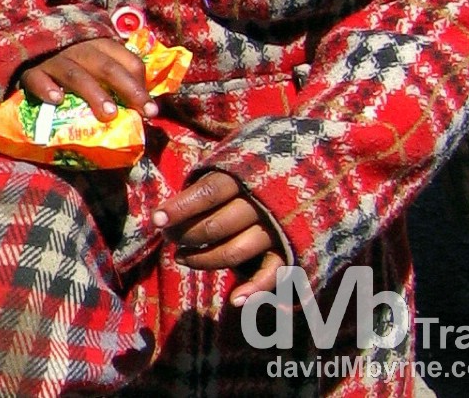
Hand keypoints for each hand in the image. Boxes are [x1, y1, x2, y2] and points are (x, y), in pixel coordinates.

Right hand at [18, 38, 155, 121]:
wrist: (21, 39)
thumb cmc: (68, 56)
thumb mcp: (93, 57)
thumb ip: (115, 72)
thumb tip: (144, 104)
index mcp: (99, 44)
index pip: (127, 59)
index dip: (141, 83)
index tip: (150, 109)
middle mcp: (78, 48)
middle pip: (106, 67)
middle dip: (128, 89)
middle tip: (144, 112)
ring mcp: (53, 58)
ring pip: (76, 74)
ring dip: (94, 93)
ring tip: (109, 114)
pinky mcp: (29, 69)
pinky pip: (37, 78)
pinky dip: (47, 88)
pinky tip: (56, 100)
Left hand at [153, 172, 285, 303]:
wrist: (312, 178)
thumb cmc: (254, 176)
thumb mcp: (231, 167)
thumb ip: (204, 185)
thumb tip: (167, 210)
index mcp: (245, 177)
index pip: (208, 194)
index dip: (180, 208)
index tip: (156, 220)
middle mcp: (261, 203)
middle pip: (216, 226)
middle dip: (185, 235)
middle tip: (167, 237)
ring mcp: (277, 229)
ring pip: (233, 252)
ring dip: (202, 260)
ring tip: (180, 257)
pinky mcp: (292, 251)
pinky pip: (272, 274)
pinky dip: (254, 289)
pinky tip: (234, 300)